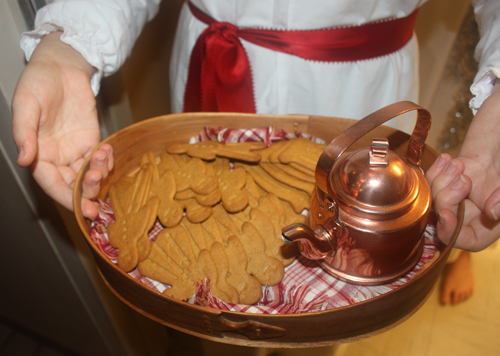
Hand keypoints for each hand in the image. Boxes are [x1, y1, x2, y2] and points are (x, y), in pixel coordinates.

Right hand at [12, 32, 112, 218]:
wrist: (61, 66)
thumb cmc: (38, 82)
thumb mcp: (26, 105)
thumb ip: (25, 133)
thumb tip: (24, 159)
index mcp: (37, 154)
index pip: (52, 184)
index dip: (67, 199)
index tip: (82, 210)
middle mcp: (56, 157)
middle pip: (72, 185)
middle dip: (86, 195)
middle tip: (98, 203)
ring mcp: (75, 150)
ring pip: (88, 175)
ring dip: (98, 175)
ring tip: (102, 159)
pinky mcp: (91, 140)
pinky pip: (100, 159)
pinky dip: (106, 161)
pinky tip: (107, 151)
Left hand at [426, 80, 499, 250]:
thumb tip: (493, 212)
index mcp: (485, 228)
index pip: (465, 240)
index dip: (451, 231)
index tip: (445, 214)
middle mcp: (465, 219)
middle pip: (443, 219)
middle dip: (448, 198)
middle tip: (464, 179)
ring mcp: (452, 202)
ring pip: (432, 199)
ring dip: (442, 180)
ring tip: (459, 164)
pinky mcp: (442, 186)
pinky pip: (429, 183)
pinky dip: (436, 170)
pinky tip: (448, 159)